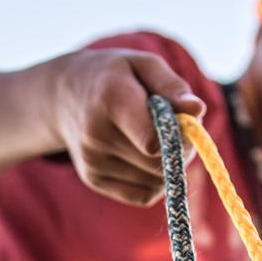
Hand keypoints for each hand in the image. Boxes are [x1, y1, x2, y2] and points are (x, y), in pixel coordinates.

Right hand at [53, 49, 205, 205]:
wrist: (64, 96)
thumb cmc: (116, 76)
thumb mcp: (144, 64)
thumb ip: (172, 86)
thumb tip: (197, 110)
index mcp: (110, 99)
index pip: (152, 141)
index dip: (177, 138)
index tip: (181, 123)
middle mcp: (96, 135)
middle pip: (158, 164)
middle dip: (178, 152)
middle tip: (175, 132)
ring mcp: (92, 161)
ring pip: (155, 182)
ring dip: (168, 167)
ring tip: (156, 140)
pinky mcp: (94, 180)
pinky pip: (144, 195)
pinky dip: (155, 182)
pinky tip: (145, 158)